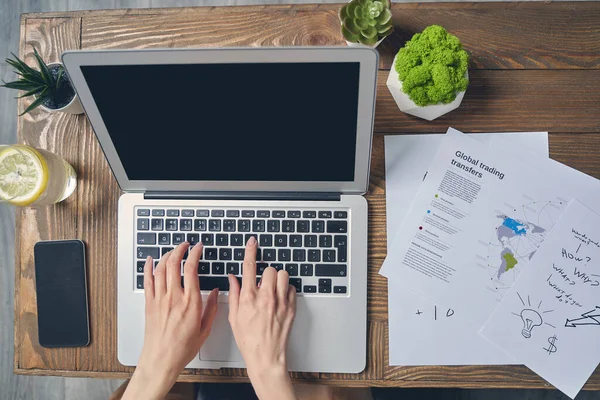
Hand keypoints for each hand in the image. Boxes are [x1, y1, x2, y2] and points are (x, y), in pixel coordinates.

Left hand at [123, 242, 218, 399]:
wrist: (161, 359)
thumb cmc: (182, 348)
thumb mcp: (205, 329)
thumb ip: (211, 308)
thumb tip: (214, 292)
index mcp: (190, 302)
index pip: (191, 269)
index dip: (195, 253)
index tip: (198, 247)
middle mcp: (174, 297)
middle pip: (174, 263)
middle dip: (180, 249)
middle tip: (185, 244)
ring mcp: (160, 299)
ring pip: (161, 268)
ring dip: (167, 255)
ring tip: (173, 250)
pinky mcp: (149, 304)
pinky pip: (147, 280)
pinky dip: (149, 267)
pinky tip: (151, 260)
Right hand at [228, 237, 296, 399]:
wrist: (266, 357)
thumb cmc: (249, 341)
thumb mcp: (234, 318)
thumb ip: (234, 295)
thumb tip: (233, 278)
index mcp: (248, 298)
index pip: (249, 267)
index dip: (251, 251)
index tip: (253, 242)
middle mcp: (265, 297)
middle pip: (270, 269)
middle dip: (265, 273)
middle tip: (262, 283)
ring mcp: (280, 302)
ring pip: (283, 275)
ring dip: (277, 279)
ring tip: (272, 290)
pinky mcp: (291, 308)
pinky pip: (291, 288)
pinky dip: (286, 290)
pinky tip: (279, 299)